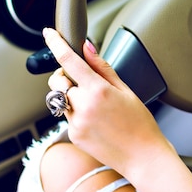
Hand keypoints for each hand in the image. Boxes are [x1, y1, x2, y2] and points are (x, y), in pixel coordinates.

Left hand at [42, 28, 174, 175]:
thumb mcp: (126, 90)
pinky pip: (67, 117)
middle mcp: (83, 106)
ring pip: (60, 99)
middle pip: (57, 81)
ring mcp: (76, 123)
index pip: (69, 61)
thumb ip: (103, 68)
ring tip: (95, 106)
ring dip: (71, 96)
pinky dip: (77, 113)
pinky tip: (97, 121)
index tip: (49, 34)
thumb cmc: (140, 124)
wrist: (143, 157)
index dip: (56, 44)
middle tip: (82, 80)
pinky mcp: (73, 136)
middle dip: (64, 76)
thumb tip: (87, 48)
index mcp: (98, 91)